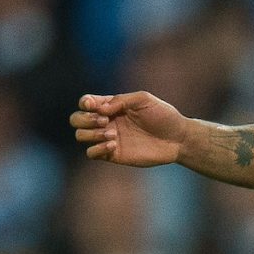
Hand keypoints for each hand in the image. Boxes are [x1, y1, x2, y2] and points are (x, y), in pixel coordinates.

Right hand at [70, 92, 186, 165]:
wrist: (177, 138)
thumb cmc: (163, 116)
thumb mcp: (145, 100)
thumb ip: (121, 100)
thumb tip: (100, 109)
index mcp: (113, 106)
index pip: (87, 102)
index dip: (85, 103)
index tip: (94, 105)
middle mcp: (107, 121)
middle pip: (77, 119)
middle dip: (85, 119)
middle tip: (104, 120)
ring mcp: (108, 138)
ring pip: (81, 135)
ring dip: (91, 133)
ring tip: (112, 133)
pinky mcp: (113, 154)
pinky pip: (91, 153)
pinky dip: (97, 148)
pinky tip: (114, 145)